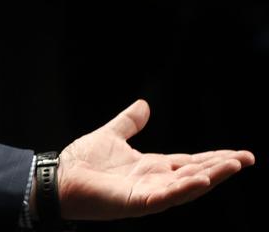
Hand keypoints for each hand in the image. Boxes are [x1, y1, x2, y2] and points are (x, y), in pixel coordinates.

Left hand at [57, 99, 254, 219]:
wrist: (59, 177)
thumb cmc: (82, 161)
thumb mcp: (111, 135)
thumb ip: (129, 123)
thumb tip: (144, 104)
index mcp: (152, 167)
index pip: (190, 162)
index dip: (214, 158)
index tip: (239, 153)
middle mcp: (155, 181)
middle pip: (196, 174)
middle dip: (221, 167)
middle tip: (247, 158)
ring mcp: (148, 193)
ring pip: (187, 186)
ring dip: (211, 177)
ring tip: (233, 165)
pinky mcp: (136, 202)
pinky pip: (165, 197)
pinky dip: (184, 189)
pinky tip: (201, 180)